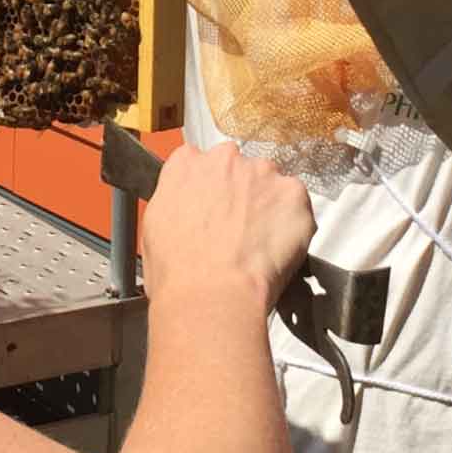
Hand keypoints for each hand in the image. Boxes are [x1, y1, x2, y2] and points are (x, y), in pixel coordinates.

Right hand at [142, 143, 313, 315]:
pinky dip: (292, 222)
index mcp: (186, 164)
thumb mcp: (155, 225)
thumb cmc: (178, 270)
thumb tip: (187, 206)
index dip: (209, 187)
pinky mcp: (293, 194)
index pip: (200, 161)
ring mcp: (262, 173)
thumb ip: (175, 199)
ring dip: (268, 206)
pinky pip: (297, 203)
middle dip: (241, 193)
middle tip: (237, 229)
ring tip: (259, 243)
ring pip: (270, 184)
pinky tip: (277, 247)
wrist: (212, 293)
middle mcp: (225, 159)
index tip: (212, 207)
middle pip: (239, 168)